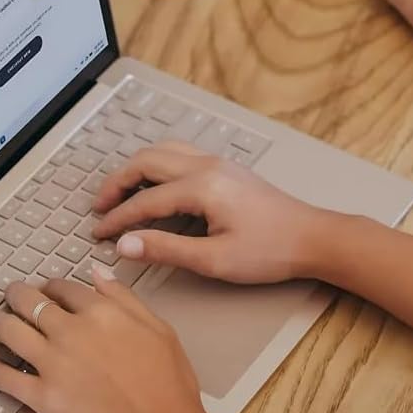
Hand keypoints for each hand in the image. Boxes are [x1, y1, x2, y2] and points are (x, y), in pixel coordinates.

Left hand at [0, 270, 213, 412]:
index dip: (52, 287)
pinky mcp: (42, 397)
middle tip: (12, 298)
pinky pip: (2, 377)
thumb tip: (97, 273)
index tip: (49, 292)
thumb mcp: (160, 330)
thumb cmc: (170, 385)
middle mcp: (71, 331)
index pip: (64, 287)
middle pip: (28, 301)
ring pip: (8, 331)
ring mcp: (52, 364)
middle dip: (17, 295)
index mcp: (102, 312)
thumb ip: (126, 299)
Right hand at [91, 143, 335, 283]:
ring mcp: (219, 163)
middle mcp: (207, 166)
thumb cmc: (271, 251)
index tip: (99, 234)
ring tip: (121, 194)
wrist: (313, 238)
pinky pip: (181, 155)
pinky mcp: (228, 169)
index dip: (118, 219)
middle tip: (100, 208)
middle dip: (118, 183)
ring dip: (137, 170)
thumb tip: (126, 245)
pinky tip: (155, 186)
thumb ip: (167, 250)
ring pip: (163, 152)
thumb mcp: (215, 260)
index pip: (145, 201)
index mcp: (202, 187)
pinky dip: (158, 166)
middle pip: (146, 161)